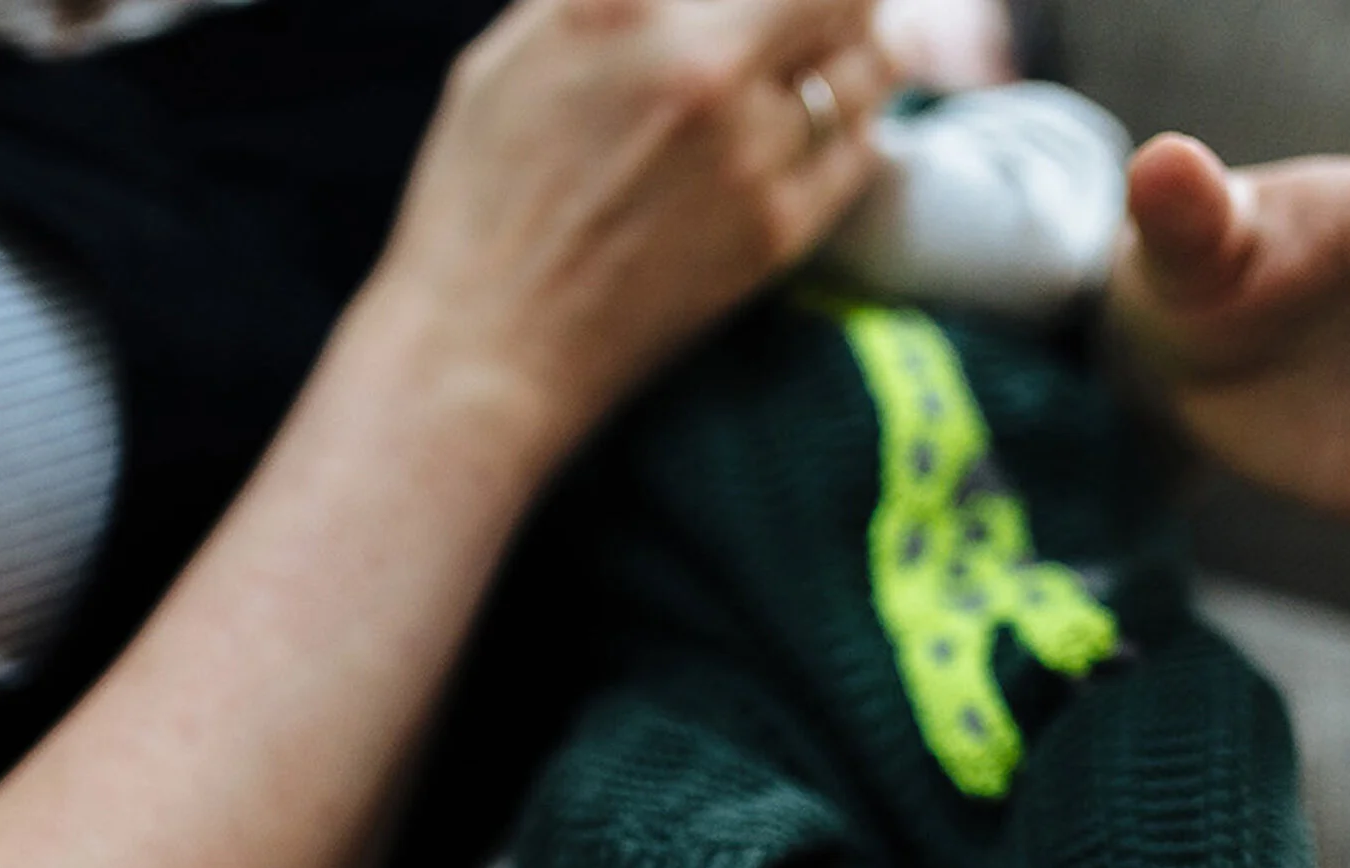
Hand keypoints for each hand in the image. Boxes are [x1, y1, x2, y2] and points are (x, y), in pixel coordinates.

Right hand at [371, 0, 898, 450]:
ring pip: (868, 69)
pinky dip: (851, 131)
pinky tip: (815, 134)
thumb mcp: (513, 51)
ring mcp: (748, 152)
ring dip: (858, 58)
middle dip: (837, 2)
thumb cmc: (481, 201)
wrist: (486, 349)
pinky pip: (862, 151)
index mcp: (622, 2)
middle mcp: (699, 66)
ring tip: (822, 71)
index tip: (783, 3)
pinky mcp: (778, 230)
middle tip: (823, 15)